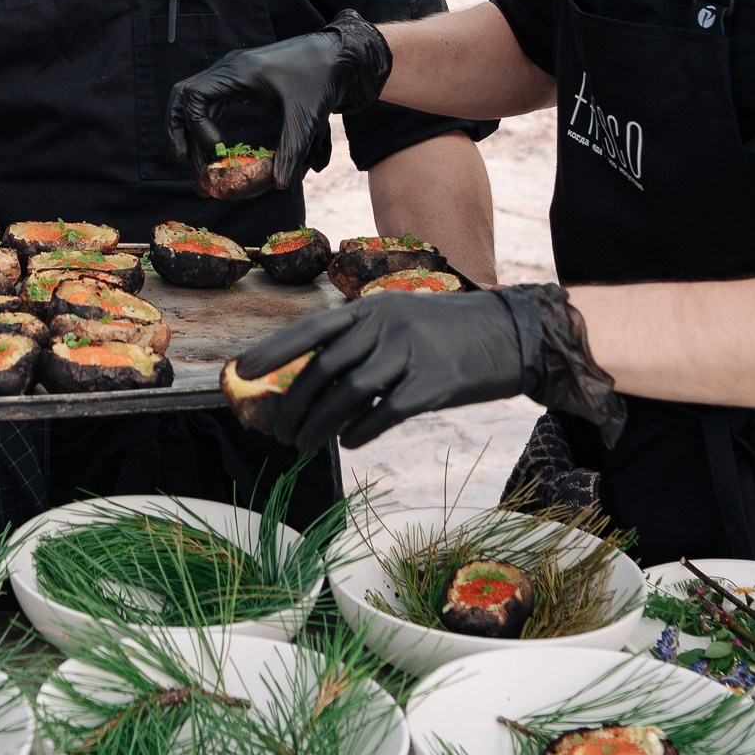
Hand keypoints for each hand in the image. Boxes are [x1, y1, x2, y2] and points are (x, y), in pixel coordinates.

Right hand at [165, 10, 390, 191]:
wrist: (340, 54)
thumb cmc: (323, 78)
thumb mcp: (307, 115)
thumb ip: (292, 149)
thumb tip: (279, 186)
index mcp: (238, 71)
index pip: (193, 96)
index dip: (196, 127)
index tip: (217, 150)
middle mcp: (229, 69)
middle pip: (182, 96)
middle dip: (178, 132)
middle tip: (185, 165)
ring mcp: (233, 73)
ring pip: (192, 99)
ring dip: (188, 130)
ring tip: (196, 166)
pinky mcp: (242, 80)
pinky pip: (209, 101)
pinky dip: (204, 123)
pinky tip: (214, 149)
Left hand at [232, 290, 541, 450]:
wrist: (511, 335)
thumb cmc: (448, 333)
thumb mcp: (400, 321)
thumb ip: (360, 344)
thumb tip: (314, 383)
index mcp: (372, 308)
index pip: (312, 329)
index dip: (274, 350)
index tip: (242, 370)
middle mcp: (387, 325)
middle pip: (324, 368)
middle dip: (294, 404)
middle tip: (278, 432)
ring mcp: (411, 353)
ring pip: (349, 394)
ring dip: (319, 424)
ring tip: (303, 446)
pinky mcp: (434, 385)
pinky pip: (385, 413)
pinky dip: (360, 431)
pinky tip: (349, 442)